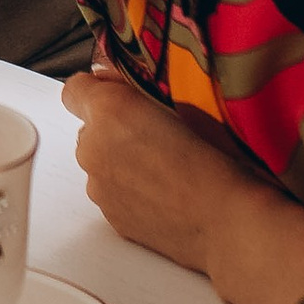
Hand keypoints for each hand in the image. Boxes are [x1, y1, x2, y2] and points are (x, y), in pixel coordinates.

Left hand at [61, 58, 261, 274]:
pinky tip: (165, 195)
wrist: (227, 221)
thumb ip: (142, 89)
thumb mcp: (187, 101)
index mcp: (109, 109)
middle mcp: (93, 147)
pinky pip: (113, 194)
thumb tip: (119, 81)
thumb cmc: (217, 159)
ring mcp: (98, 186)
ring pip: (101, 163)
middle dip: (115, 129)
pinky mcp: (111, 217)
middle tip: (157, 136)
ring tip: (166, 171)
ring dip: (122, 162)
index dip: (98, 90)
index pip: (76, 89)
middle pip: (90, 129)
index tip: (119, 95)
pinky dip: (131, 192)